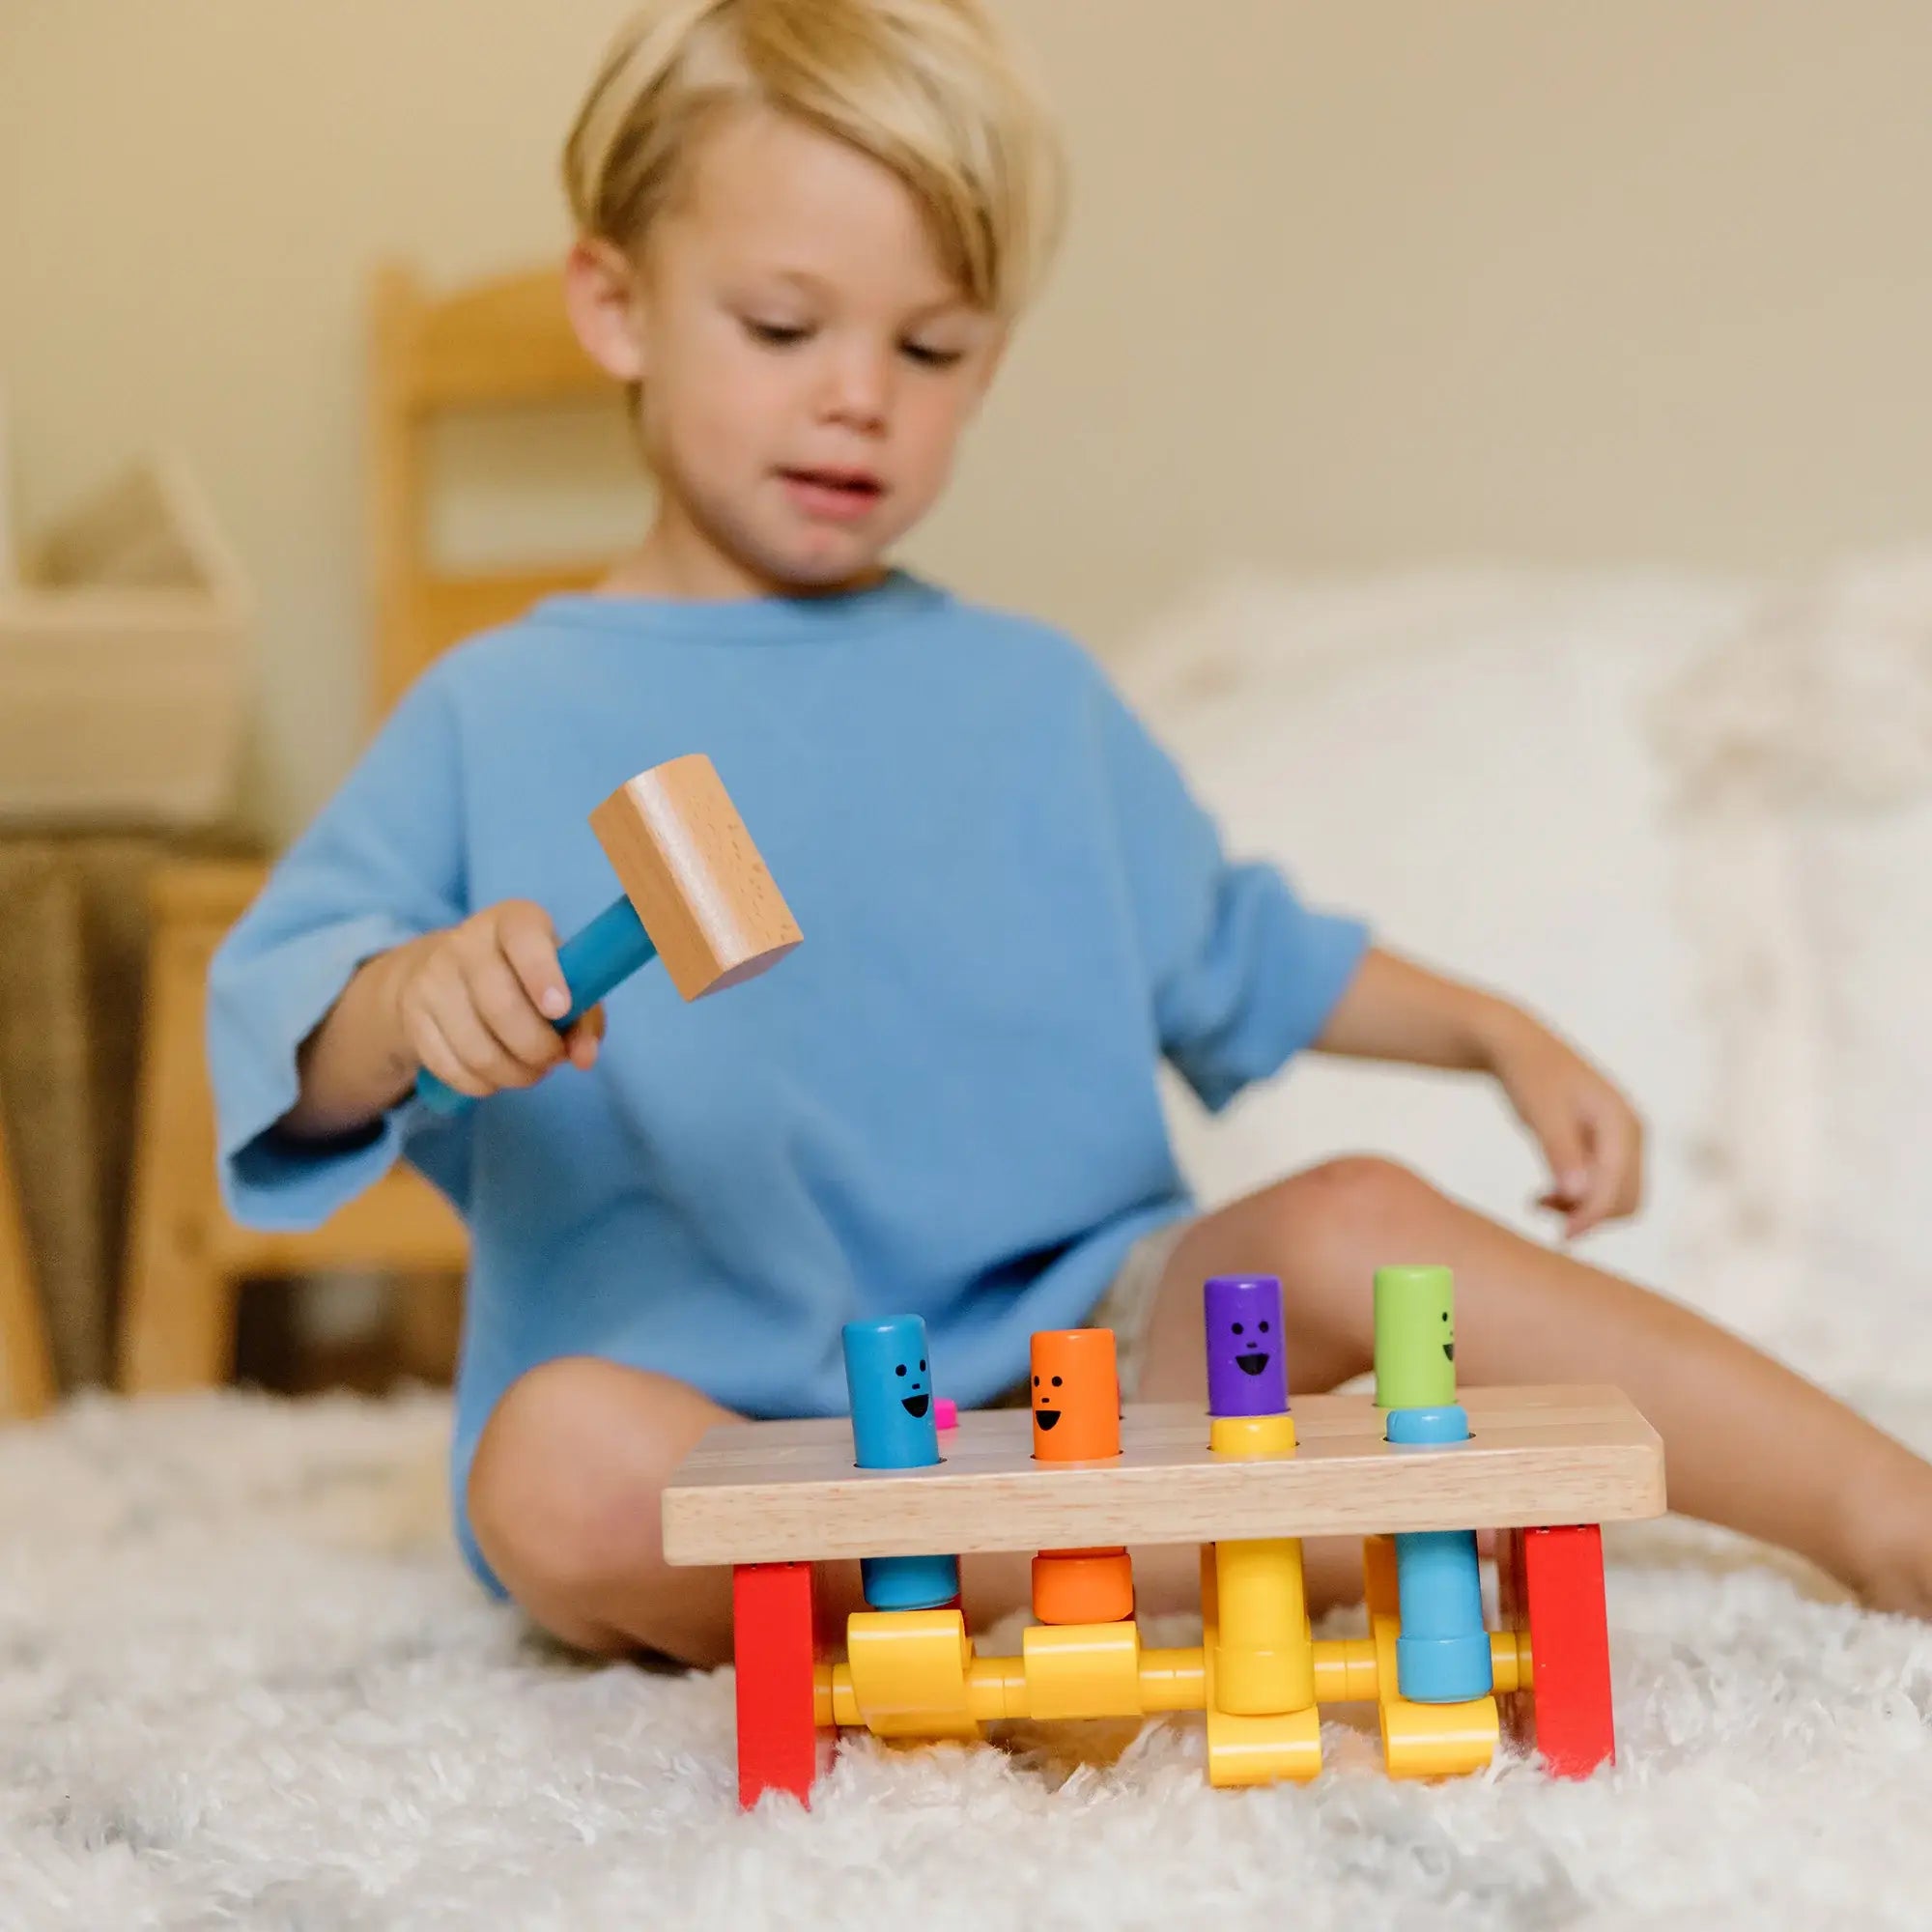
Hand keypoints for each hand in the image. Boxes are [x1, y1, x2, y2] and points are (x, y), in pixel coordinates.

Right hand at [386, 899, 605, 1103]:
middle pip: (501, 1006)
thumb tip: (584, 1057)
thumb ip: (584, 1018)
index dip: (543, 975)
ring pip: (477, 1048)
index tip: (560, 1010)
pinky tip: (495, 1074)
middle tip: (552, 1058)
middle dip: (537, 1047)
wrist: (443, 973)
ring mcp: (432, 979)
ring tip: (528, 1069)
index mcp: (512, 921)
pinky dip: (482, 1083)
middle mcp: (465, 943)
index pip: (523, 938)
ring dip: (513, 1073)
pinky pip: (452, 1067)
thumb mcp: (563, 982)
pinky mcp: (413, 1017)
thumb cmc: (523, 978)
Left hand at [1481, 1009, 1643, 1238]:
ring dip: (1581, 1210)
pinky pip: (1601, 1187)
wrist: (1519, 1047)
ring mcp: (1620, 1140)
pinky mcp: (1604, 1146)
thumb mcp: (1540, 1112)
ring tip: (1537, 1203)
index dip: (1592, 1216)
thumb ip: (1559, 1151)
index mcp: (1621, 1123)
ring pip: (1616, 1197)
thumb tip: (1578, 1195)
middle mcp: (1630, 1132)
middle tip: (1543, 1215)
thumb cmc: (1528, 1075)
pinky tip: (1540, 1198)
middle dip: (1589, 1215)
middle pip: (1626, 1199)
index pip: (1619, 1186)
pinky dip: (1576, 1199)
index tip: (1561, 1236)